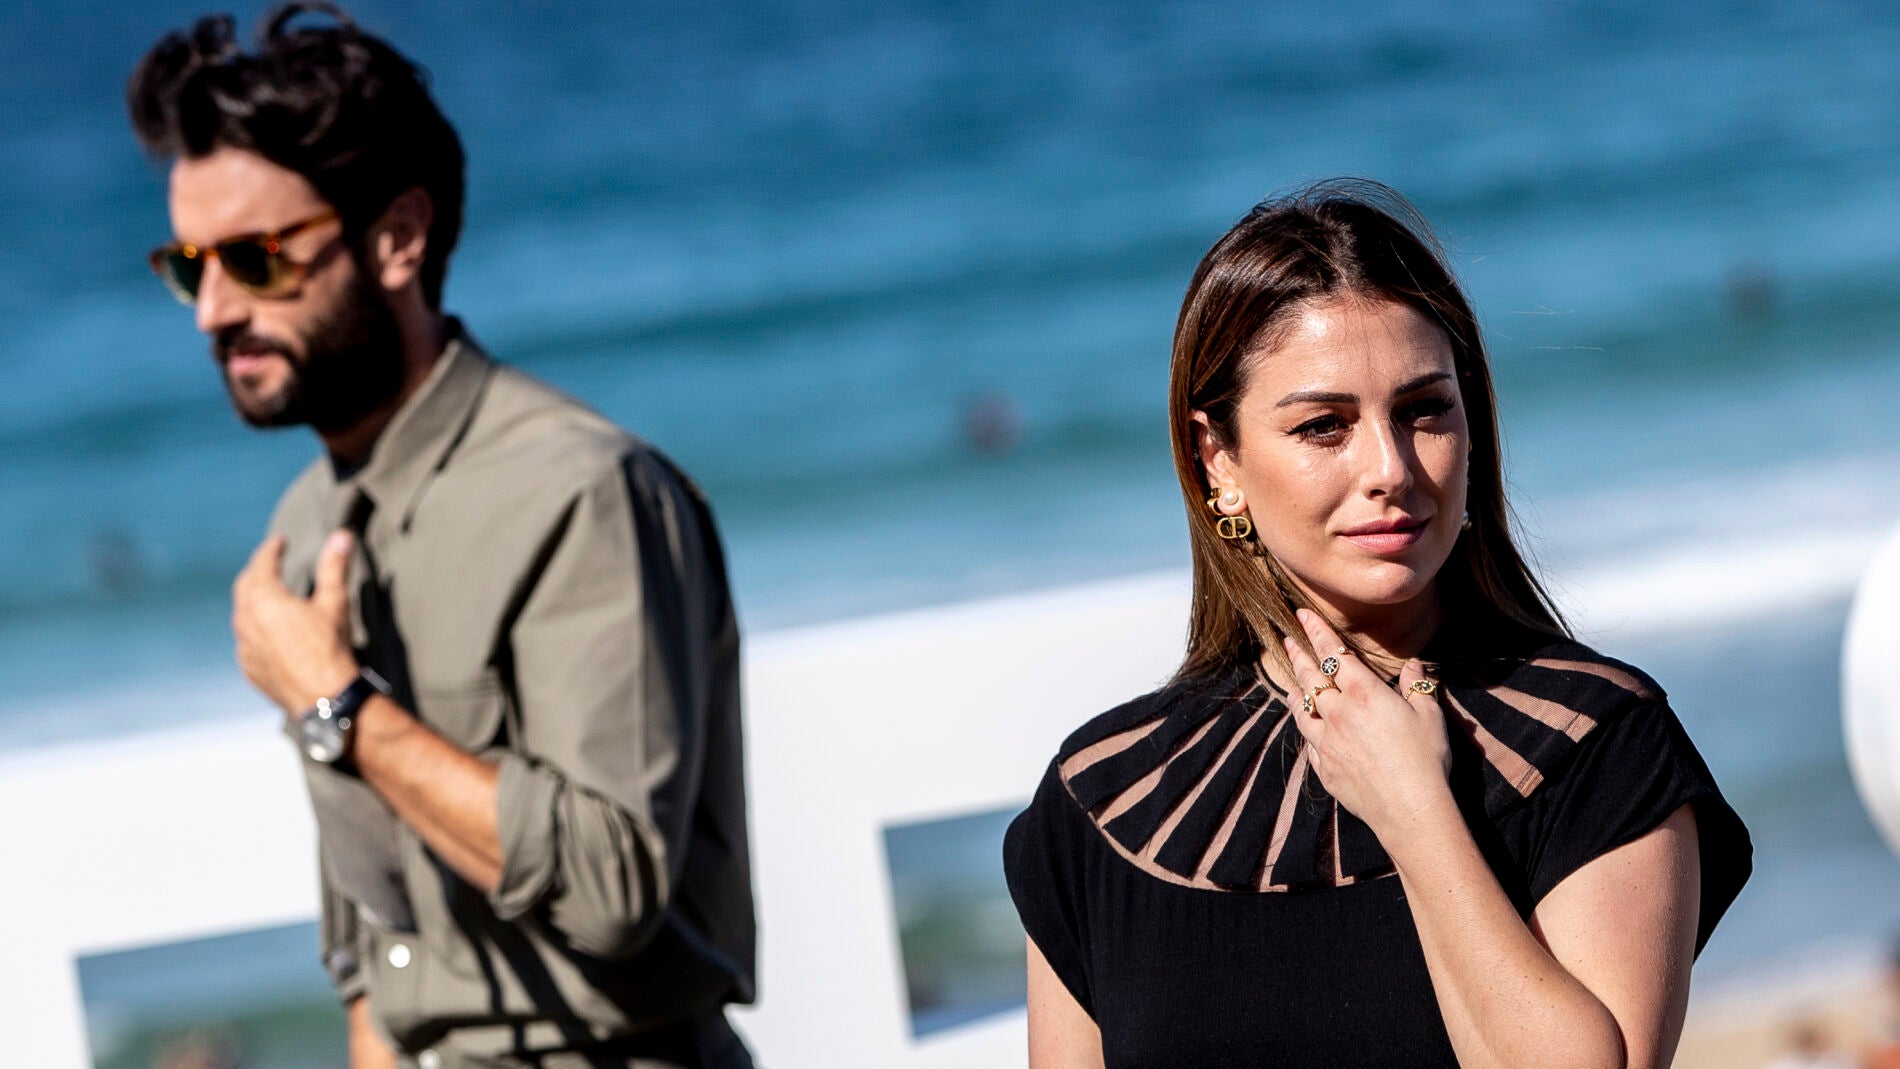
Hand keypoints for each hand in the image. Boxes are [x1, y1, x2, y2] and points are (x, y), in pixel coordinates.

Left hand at [232, 531, 359, 716]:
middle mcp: (246, 620)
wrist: (324, 697)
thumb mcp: (334, 602)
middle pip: (244, 586)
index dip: (271, 549)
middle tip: (269, 564)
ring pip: (241, 615)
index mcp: (264, 598)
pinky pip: (245, 641)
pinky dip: (254, 629)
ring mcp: (244, 646)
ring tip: (268, 597)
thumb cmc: (329, 646)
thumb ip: (334, 566)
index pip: (262, 563)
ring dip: (252, 601)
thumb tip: (342, 535)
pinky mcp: (249, 668)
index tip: (280, 542)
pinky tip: (268, 634)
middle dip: (257, 572)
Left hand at [1283, 608, 1453, 836]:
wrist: (1410, 809)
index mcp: (1363, 693)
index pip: (1333, 652)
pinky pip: (1307, 740)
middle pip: (1309, 676)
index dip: (1316, 630)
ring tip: (1290, 681)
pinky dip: (1304, 725)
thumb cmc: (1425, 759)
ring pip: (1301, 708)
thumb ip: (1416, 687)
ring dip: (1295, 690)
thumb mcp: (1429, 715)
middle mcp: (1337, 713)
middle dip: (1298, 653)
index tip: (1302, 614)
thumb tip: (1413, 666)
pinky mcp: (1323, 768)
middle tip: (1287, 638)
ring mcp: (1325, 742)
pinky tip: (1305, 723)